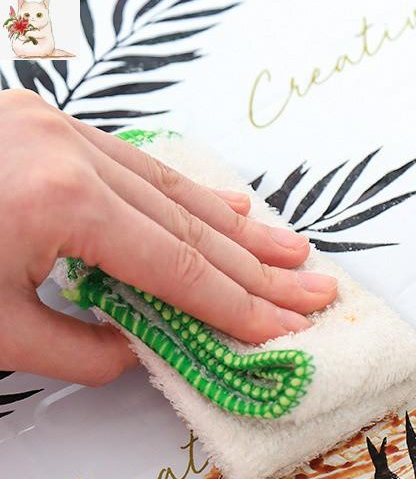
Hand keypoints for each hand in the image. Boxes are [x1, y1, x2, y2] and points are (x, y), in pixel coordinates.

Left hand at [0, 89, 337, 385]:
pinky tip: (227, 205)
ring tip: (290, 253)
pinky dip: (185, 193)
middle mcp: (67, 152)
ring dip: (237, 228)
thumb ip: (79, 350)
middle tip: (314, 290)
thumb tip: (135, 351)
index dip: (238, 306)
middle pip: (191, 224)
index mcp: (58, 201)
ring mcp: (53, 129)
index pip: (178, 269)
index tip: (284, 328)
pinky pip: (135, 163)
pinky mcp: (39, 127)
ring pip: (172, 188)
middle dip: (259, 267)